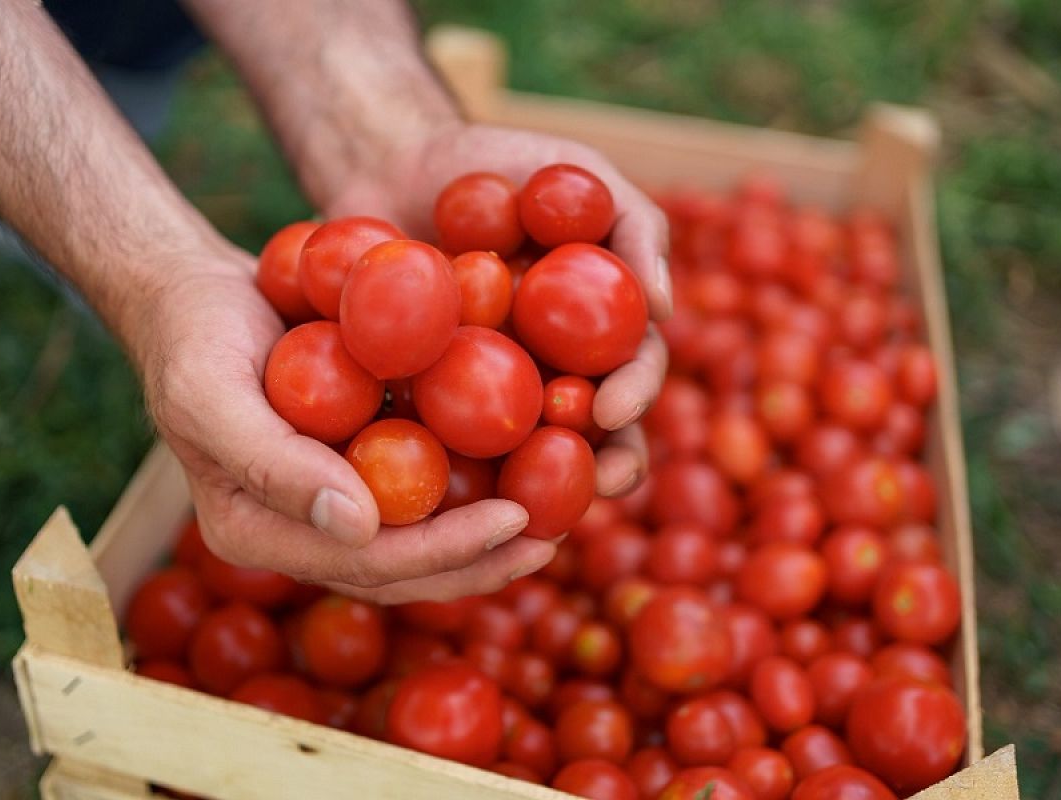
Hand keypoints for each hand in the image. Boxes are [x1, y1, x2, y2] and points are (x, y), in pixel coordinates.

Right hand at [140, 243, 556, 602]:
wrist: (195, 294)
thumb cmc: (193, 338)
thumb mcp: (213, 394)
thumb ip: (274, 465)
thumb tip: (361, 527)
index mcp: (260, 534)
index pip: (364, 563)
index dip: (443, 552)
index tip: (515, 520)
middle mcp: (302, 529)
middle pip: (402, 568)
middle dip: (480, 560)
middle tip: (553, 538)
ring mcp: (332, 498)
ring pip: (419, 537)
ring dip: (486, 536)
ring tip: (558, 518)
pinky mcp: (357, 462)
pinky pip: (421, 485)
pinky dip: (472, 481)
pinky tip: (528, 463)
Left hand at [327, 121, 671, 496]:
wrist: (395, 162)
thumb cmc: (499, 162)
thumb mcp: (576, 171)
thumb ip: (634, 224)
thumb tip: (665, 305)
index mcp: (596, 332)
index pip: (631, 373)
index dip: (633, 397)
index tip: (615, 408)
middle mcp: (552, 372)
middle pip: (588, 434)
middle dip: (602, 465)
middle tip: (595, 482)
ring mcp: (487, 393)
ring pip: (519, 457)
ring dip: (531, 488)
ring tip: (527, 510)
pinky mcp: (424, 401)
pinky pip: (435, 443)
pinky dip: (442, 469)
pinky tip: (434, 492)